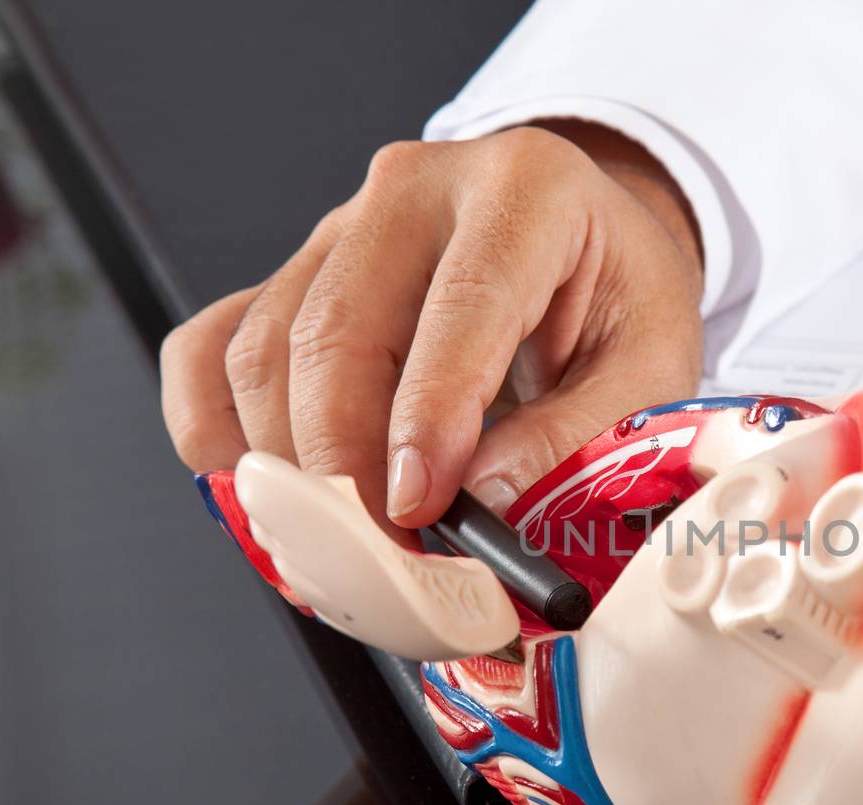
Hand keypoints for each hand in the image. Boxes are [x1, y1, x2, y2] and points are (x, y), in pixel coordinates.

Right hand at [161, 122, 703, 539]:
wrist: (587, 248)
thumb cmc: (618, 302)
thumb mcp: (652, 365)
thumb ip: (581, 432)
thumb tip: (483, 497)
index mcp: (526, 191)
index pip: (459, 306)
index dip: (426, 418)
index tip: (415, 508)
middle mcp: (417, 190)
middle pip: (335, 331)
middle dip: (345, 464)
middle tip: (378, 556)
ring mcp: (339, 228)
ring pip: (262, 350)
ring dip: (286, 466)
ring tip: (341, 543)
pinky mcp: (291, 275)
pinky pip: (210, 348)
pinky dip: (216, 430)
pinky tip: (265, 489)